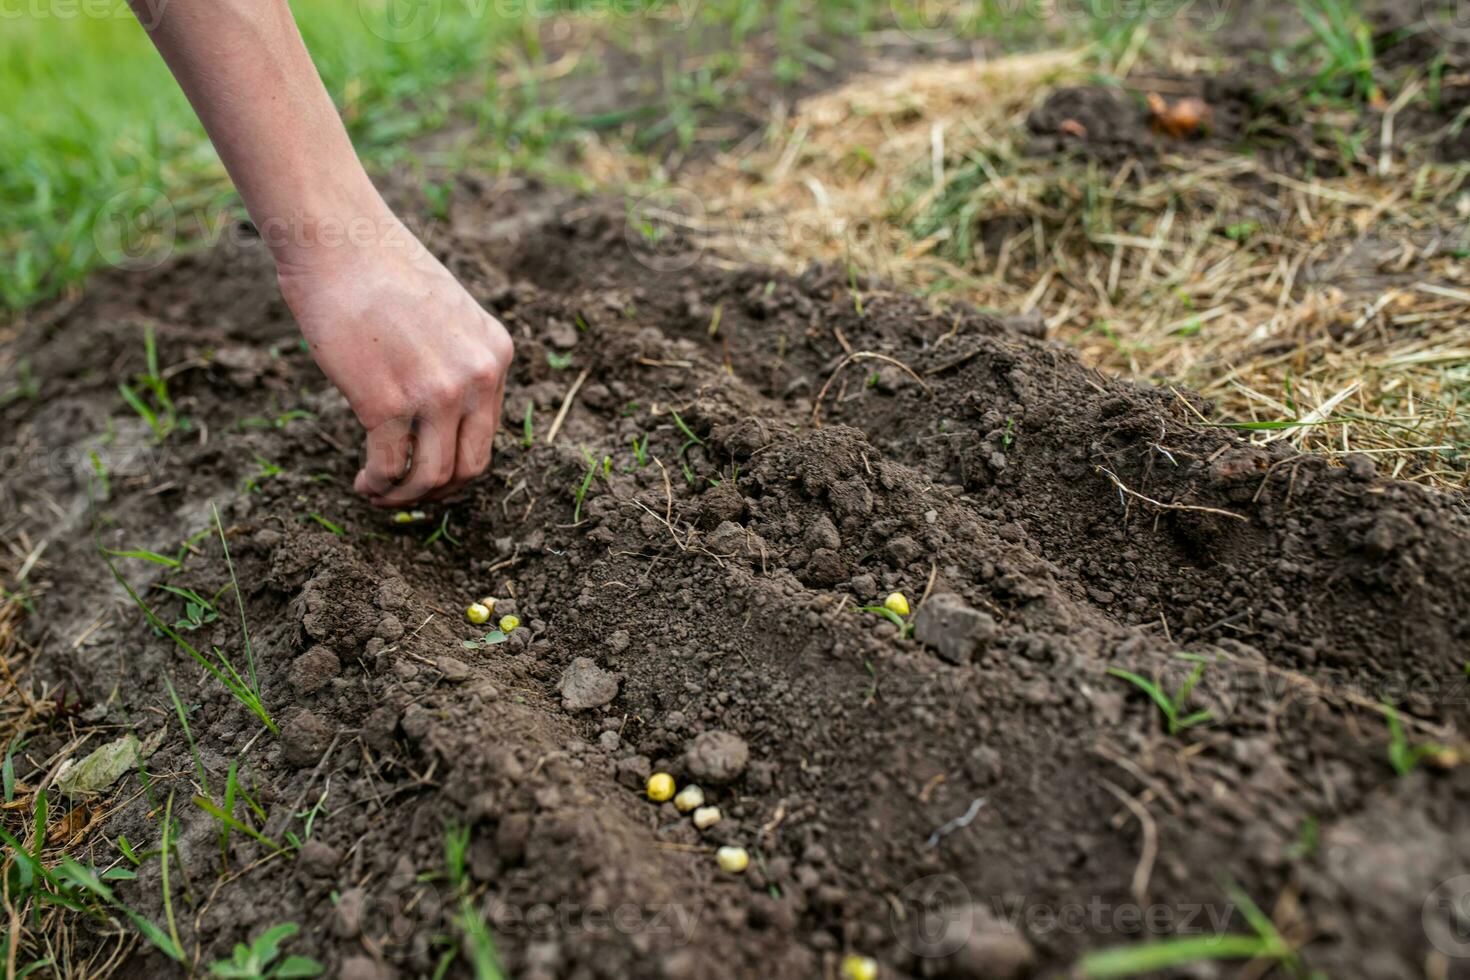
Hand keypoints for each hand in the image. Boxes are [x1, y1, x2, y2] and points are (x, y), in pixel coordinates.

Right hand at [276, 218, 513, 505]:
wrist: (340, 243)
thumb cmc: (381, 272)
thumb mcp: (447, 315)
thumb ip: (455, 360)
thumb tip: (442, 415)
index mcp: (496, 354)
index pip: (487, 432)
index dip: (457, 462)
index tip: (428, 469)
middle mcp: (477, 377)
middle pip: (470, 466)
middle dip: (439, 492)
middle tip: (407, 493)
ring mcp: (436, 392)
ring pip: (432, 477)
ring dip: (405, 497)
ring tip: (379, 494)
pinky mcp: (388, 402)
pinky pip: (389, 468)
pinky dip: (376, 485)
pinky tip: (362, 482)